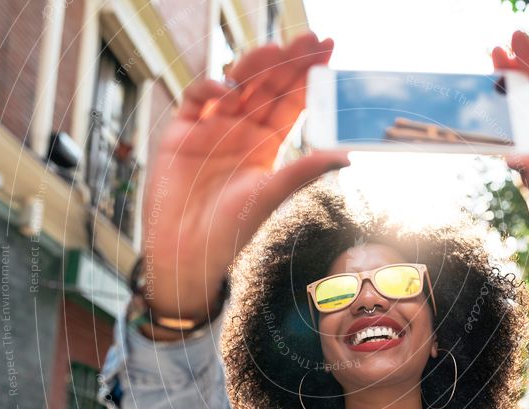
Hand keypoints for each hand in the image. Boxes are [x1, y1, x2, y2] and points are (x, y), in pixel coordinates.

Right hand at [141, 33, 349, 318]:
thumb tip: (347, 155)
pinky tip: (226, 89)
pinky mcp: (182, 131)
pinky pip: (196, 99)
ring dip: (253, 66)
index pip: (291, 101)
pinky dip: (208, 88)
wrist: (186, 250)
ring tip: (273, 52)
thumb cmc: (230, 230)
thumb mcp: (271, 196)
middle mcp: (242, 131)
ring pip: (235, 85)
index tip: (328, 50)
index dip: (308, 75)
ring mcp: (212, 128)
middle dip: (287, 61)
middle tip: (309, 38)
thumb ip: (303, 170)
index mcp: (267, 144)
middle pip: (266, 86)